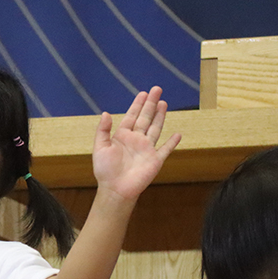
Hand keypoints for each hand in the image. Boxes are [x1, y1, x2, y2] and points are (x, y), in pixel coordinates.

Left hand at [92, 86, 180, 201]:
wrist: (115, 189)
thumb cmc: (105, 170)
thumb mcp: (100, 148)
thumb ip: (103, 130)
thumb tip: (105, 113)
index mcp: (123, 136)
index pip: (132, 116)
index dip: (137, 104)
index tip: (143, 93)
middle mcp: (136, 140)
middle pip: (146, 118)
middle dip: (151, 104)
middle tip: (157, 89)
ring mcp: (146, 149)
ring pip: (155, 128)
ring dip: (160, 116)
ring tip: (164, 103)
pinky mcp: (155, 160)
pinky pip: (165, 149)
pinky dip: (172, 142)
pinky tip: (177, 134)